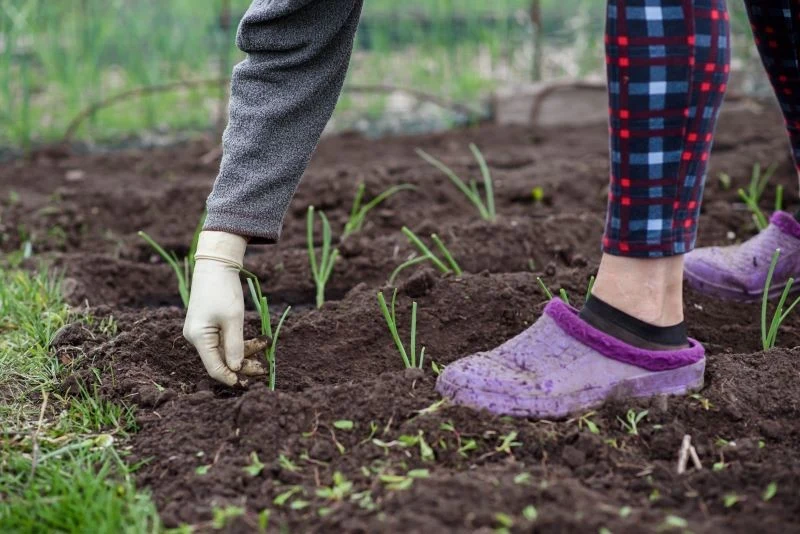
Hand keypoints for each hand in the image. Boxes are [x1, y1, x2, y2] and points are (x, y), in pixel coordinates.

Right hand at [183, 231, 261, 385]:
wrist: (216, 265)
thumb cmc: (224, 290)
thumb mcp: (233, 319)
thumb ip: (235, 346)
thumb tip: (237, 369)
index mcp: (199, 338)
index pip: (214, 368)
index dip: (232, 378)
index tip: (249, 383)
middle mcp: (197, 338)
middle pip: (221, 361)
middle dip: (244, 364)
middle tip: (265, 367)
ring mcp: (202, 332)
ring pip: (226, 350)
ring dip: (247, 351)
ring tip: (267, 344)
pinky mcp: (210, 325)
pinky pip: (226, 340)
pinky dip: (242, 341)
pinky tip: (260, 340)